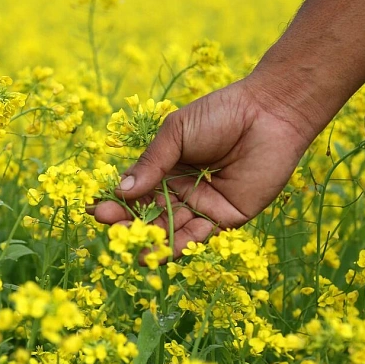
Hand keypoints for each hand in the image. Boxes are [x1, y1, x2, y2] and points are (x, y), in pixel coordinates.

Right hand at [93, 77, 317, 256]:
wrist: (269, 113)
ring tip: (135, 248)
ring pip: (172, 230)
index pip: (135, 191)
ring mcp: (202, 206)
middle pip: (150, 214)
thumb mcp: (176, 133)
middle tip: (110, 228)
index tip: (96, 209)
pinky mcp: (226, 219)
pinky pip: (200, 236)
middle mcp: (181, 191)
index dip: (116, 201)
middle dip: (129, 223)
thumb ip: (151, 163)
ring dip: (152, 241)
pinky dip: (181, 245)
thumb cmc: (220, 114)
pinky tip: (162, 250)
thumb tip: (121, 190)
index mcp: (166, 168)